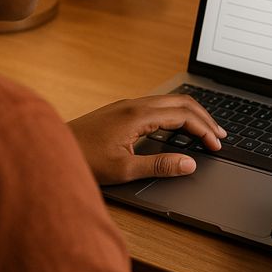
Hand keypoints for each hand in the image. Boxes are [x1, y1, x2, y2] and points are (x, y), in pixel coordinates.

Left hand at [67, 94, 225, 184]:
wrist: (50, 149)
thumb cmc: (83, 160)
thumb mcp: (124, 170)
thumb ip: (160, 165)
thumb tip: (189, 163)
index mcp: (138, 115)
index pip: (183, 115)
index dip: (204, 130)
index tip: (216, 146)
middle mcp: (135, 104)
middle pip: (181, 102)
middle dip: (204, 118)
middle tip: (220, 136)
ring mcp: (128, 105)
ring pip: (170, 101)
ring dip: (191, 114)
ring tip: (206, 131)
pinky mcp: (122, 110)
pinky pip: (158, 105)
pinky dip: (176, 115)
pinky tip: (178, 128)